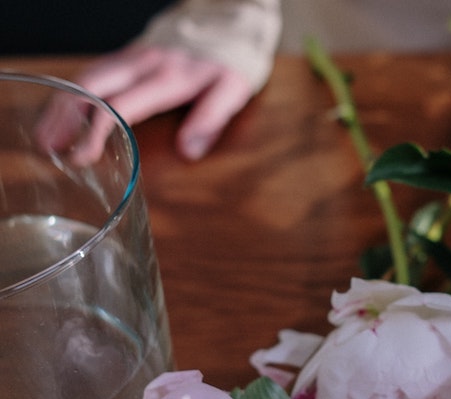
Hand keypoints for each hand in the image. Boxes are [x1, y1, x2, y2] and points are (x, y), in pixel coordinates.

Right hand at [39, 44, 252, 160]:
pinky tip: (68, 109)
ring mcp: (134, 57)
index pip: (120, 106)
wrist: (228, 20)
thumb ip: (210, 119)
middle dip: (64, 117)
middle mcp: (143, 64)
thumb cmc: (231, 58)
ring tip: (48, 133)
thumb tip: (187, 151)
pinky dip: (76, 92)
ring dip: (64, 104)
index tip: (82, 156)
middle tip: (48, 146)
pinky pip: (97, 71)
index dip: (96, 131)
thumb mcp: (232, 89)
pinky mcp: (132, 55)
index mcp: (166, 78)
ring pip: (88, 77)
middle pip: (90, 87)